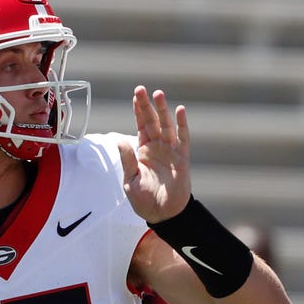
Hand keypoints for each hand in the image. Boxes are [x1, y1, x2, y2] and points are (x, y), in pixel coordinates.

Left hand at [117, 86, 190, 223]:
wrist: (163, 214)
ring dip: (163, 110)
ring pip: (166, 126)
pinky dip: (181, 124)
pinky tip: (179, 110)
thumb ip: (127, 160)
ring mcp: (170, 151)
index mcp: (142, 151)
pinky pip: (183, 138)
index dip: (138, 111)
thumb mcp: (130, 180)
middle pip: (152, 121)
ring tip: (158, 94)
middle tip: (141, 89)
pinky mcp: (182, 158)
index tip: (135, 96)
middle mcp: (156, 147)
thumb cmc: (144, 199)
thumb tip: (120, 140)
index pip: (140, 126)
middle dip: (146, 105)